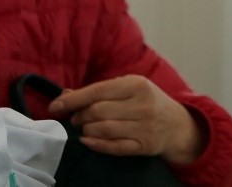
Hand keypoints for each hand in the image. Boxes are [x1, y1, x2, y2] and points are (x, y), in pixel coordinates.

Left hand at [48, 75, 204, 165]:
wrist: (177, 124)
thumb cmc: (147, 101)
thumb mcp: (129, 87)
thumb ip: (99, 90)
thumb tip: (65, 94)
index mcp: (136, 84)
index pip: (97, 91)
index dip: (73, 100)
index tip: (55, 106)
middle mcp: (142, 104)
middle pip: (97, 111)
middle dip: (79, 116)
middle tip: (75, 119)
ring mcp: (145, 126)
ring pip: (103, 129)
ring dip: (86, 130)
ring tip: (84, 128)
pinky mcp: (145, 146)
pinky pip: (114, 147)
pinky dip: (96, 145)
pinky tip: (88, 141)